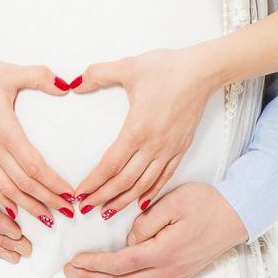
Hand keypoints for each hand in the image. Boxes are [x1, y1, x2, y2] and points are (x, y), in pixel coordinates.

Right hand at [0, 55, 75, 225]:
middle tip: (67, 212)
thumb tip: (66, 84)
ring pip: (4, 190)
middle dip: (46, 200)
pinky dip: (1, 202)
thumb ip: (39, 77)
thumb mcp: (10, 72)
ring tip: (46, 219)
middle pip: (22, 184)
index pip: (33, 166)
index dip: (53, 183)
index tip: (70, 194)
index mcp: (3, 131)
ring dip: (26, 206)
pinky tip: (11, 214)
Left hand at [63, 183, 247, 277]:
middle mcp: (167, 269)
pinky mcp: (178, 273)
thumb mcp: (174, 202)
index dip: (95, 265)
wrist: (239, 215)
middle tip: (71, 273)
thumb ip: (146, 221)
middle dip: (92, 277)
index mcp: (164, 251)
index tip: (77, 261)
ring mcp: (174, 274)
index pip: (120, 263)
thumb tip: (130, 238)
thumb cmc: (210, 205)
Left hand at [70, 47, 218, 216]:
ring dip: (123, 200)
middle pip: (124, 181)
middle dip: (102, 197)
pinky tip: (141, 201)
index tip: (79, 194)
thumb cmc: (168, 68)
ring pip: (143, 184)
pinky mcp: (181, 148)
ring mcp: (169, 149)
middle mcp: (153, 145)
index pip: (110, 165)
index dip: (93, 183)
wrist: (202, 71)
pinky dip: (151, 192)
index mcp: (137, 129)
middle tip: (85, 208)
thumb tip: (76, 83)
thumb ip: (98, 74)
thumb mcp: (128, 67)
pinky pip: (164, 177)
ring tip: (108, 211)